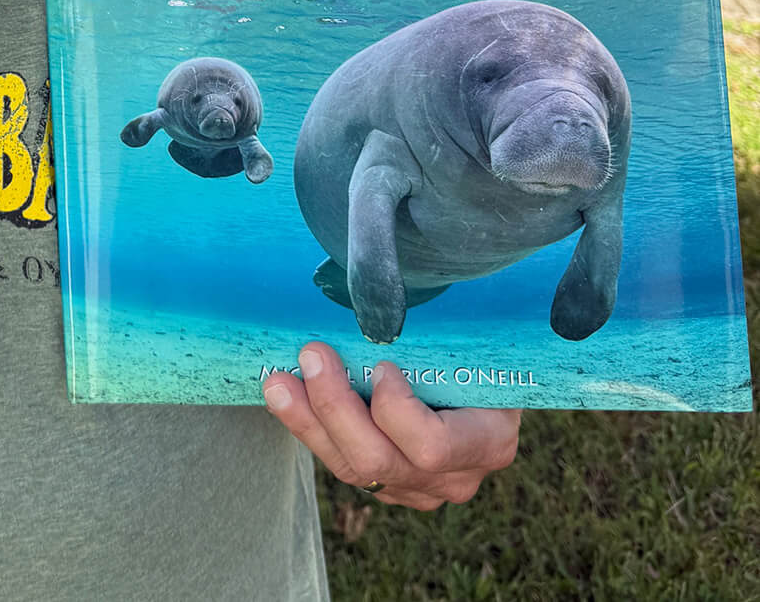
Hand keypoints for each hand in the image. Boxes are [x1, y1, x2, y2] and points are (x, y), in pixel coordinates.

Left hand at [262, 343, 519, 510]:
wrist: (482, 388)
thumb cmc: (477, 355)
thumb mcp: (476, 344)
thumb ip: (446, 331)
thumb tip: (391, 275)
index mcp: (487, 441)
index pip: (434, 446)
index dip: (397, 412)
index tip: (381, 365)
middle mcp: (453, 477)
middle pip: (379, 460)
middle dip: (336, 407)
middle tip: (311, 355)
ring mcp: (416, 488)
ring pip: (352, 469)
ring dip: (307, 419)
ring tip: (277, 381)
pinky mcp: (385, 487)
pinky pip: (340, 463)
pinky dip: (308, 427)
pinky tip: (283, 395)